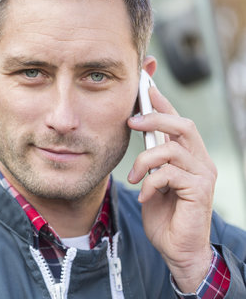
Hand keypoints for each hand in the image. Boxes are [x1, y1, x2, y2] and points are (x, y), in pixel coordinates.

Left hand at [127, 86, 216, 292]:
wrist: (177, 249)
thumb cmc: (164, 214)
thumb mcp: (151, 180)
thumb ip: (150, 158)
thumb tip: (136, 131)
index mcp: (189, 156)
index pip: (177, 121)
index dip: (162, 102)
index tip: (145, 84)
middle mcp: (200, 161)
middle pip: (182, 125)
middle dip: (155, 118)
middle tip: (131, 121)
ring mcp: (203, 175)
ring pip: (172, 148)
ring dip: (145, 159)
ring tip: (133, 176)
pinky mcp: (200, 190)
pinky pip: (169, 173)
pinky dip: (150, 181)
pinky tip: (144, 195)